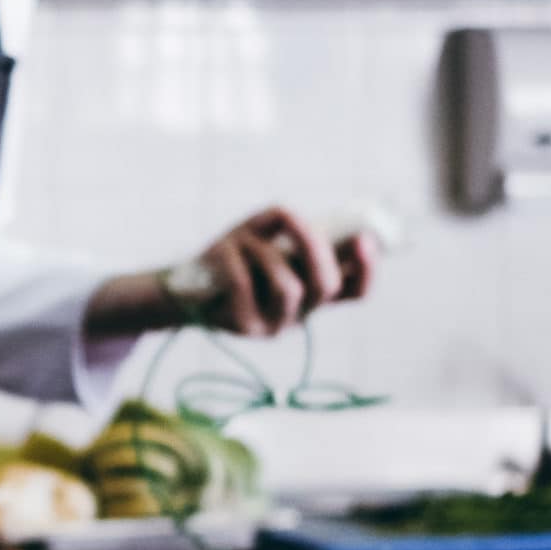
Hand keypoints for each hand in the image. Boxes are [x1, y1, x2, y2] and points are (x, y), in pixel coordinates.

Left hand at [84, 208, 376, 348]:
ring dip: (263, 252)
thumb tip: (302, 221)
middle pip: (326, 287)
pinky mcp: (244, 328)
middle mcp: (299, 314)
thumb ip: (284, 222)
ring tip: (239, 240)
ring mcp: (273, 326)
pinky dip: (232, 256)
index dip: (368, 268)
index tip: (364, 238)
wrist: (182, 288)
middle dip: (315, 249)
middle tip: (297, 223)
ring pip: (288, 286)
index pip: (355, 290)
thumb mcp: (259, 233)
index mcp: (311, 292)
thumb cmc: (227, 258)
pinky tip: (220, 249)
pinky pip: (245, 284)